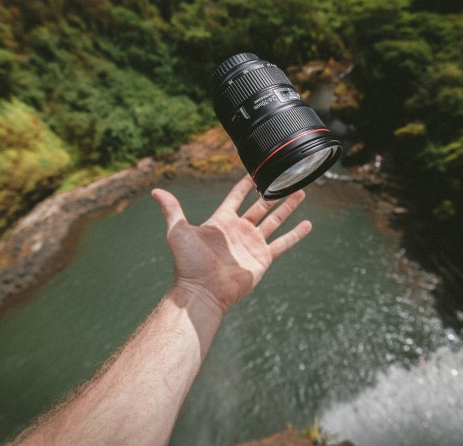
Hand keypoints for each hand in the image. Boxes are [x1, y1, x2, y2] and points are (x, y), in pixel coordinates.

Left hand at [151, 175, 311, 316]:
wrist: (202, 291)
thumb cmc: (188, 263)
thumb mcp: (178, 232)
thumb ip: (172, 210)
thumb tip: (155, 191)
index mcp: (221, 222)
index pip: (236, 197)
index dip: (245, 184)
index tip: (255, 171)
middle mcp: (239, 231)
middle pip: (260, 207)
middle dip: (272, 193)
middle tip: (285, 178)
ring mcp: (252, 244)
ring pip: (274, 220)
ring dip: (287, 207)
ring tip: (300, 192)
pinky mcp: (263, 258)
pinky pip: (283, 243)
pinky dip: (296, 234)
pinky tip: (307, 224)